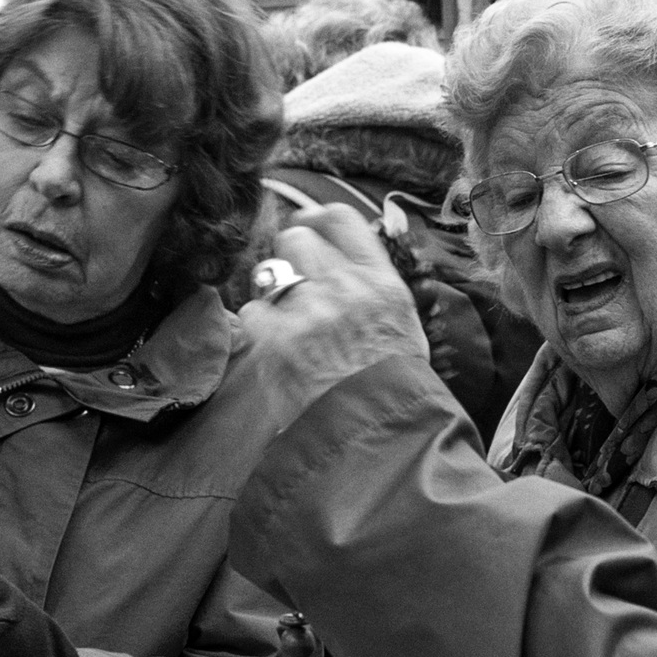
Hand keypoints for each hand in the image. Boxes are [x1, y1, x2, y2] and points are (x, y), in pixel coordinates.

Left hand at [230, 205, 431, 436]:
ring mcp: (308, 312)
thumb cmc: (394, 391)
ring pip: (269, 272)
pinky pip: (252, 313)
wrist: (376, 438)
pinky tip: (279, 352)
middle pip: (296, 237)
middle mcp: (344, 287)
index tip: (308, 228)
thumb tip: (346, 261)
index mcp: (380, 282)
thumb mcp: (404, 328)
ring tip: (288, 323)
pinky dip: (259, 330)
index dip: (316, 219)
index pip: (341, 218)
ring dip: (273, 292)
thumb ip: (374, 289)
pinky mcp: (277, 340)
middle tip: (296, 287)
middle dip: (290, 258)